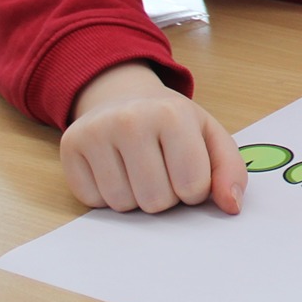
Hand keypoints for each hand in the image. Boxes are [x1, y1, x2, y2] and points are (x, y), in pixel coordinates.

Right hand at [60, 62, 247, 214]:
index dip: (195, 189)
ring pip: (123, 205)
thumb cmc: (172, 123)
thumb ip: (230, 171)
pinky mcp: (69, 146)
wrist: (123, 96)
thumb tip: (231, 206)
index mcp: (173, 114)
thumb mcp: (210, 136)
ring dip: (135, 197)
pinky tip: (113, 168)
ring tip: (138, 167)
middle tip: (160, 167)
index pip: (193, 188)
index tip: (188, 167)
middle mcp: (130, 119)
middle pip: (156, 201)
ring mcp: (95, 131)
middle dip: (165, 195)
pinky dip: (106, 194)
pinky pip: (93, 201)